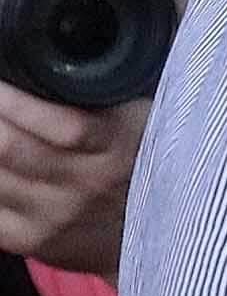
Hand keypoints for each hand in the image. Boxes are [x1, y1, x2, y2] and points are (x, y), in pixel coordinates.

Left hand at [0, 80, 137, 271]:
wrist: (145, 231)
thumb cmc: (135, 161)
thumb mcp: (139, 119)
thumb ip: (105, 93)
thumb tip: (61, 58)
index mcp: (118, 148)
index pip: (66, 128)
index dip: (18, 104)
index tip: (0, 84)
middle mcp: (87, 185)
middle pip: (14, 150)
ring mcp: (56, 215)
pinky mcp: (30, 238)